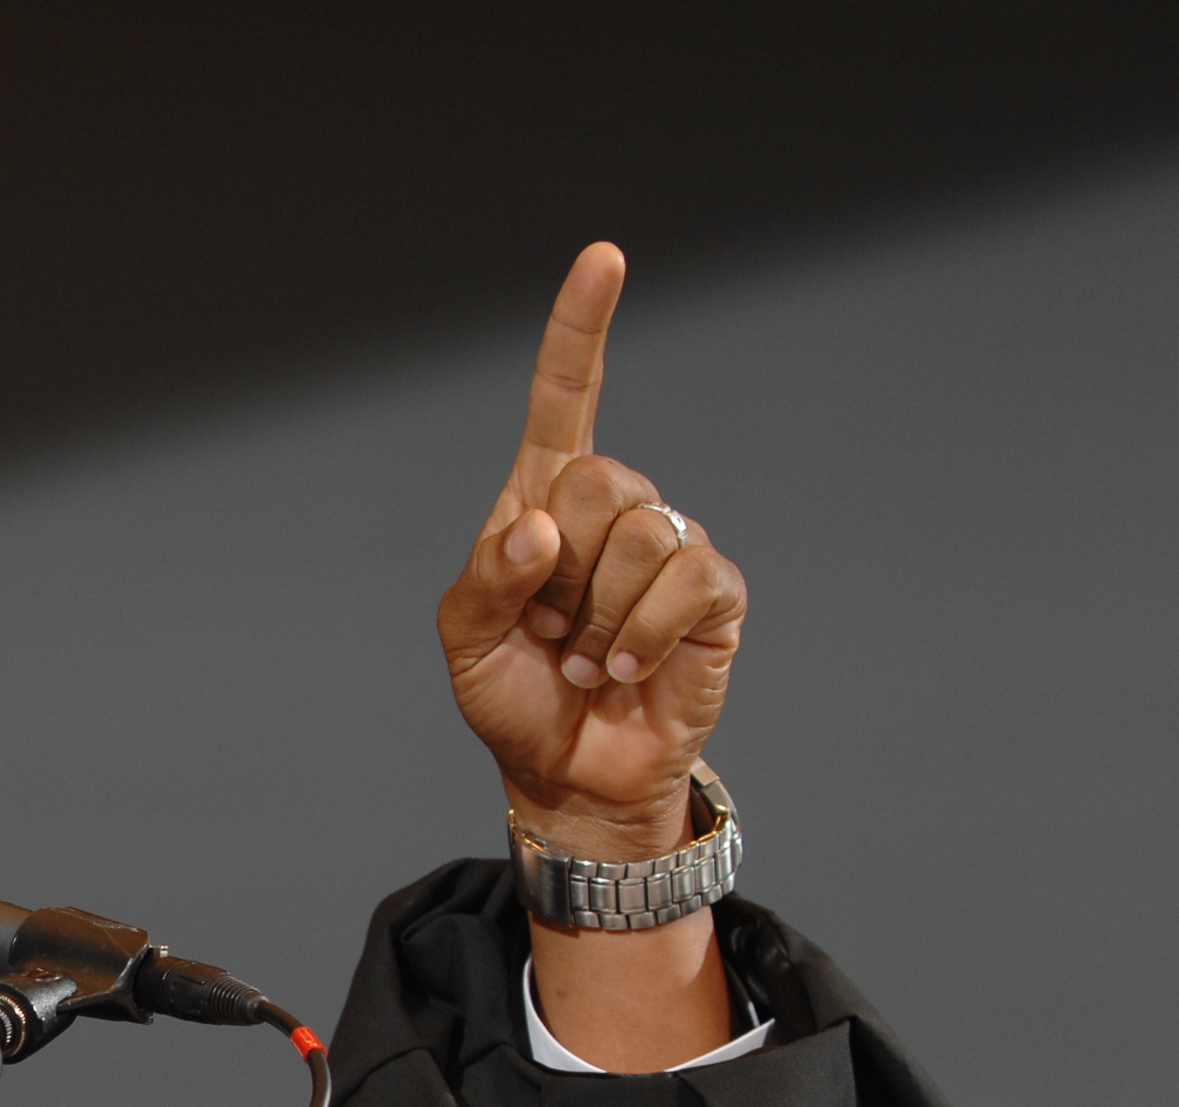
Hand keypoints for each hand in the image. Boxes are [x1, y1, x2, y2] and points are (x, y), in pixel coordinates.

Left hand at [436, 242, 747, 861]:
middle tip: (551, 629)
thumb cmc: (511, 698)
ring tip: (584, 659)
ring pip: (645, 534)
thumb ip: (486, 577)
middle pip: (602, 479)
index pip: (566, 399)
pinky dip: (643, 635)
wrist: (566, 775)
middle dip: (564, 570)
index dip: (581, 330)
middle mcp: (612, 513)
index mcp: (544, 501)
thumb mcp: (464, 640)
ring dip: (599, 617)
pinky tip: (623, 671)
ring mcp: (669, 552)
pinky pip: (690, 581)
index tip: (603, 258)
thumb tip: (542, 527)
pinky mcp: (714, 598)